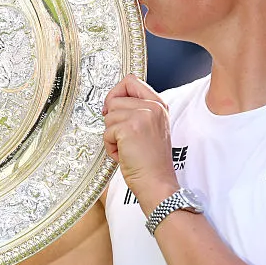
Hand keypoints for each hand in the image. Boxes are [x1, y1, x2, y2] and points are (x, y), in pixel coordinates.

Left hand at [102, 75, 179, 212]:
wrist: (157, 182)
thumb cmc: (151, 161)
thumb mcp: (151, 128)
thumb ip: (137, 110)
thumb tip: (112, 102)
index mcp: (159, 105)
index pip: (131, 81)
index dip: (116, 93)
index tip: (114, 108)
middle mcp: (152, 107)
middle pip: (115, 99)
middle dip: (113, 120)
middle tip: (126, 138)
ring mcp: (142, 116)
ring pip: (109, 116)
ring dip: (112, 135)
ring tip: (128, 148)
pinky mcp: (129, 128)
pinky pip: (107, 132)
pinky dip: (111, 146)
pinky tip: (124, 155)